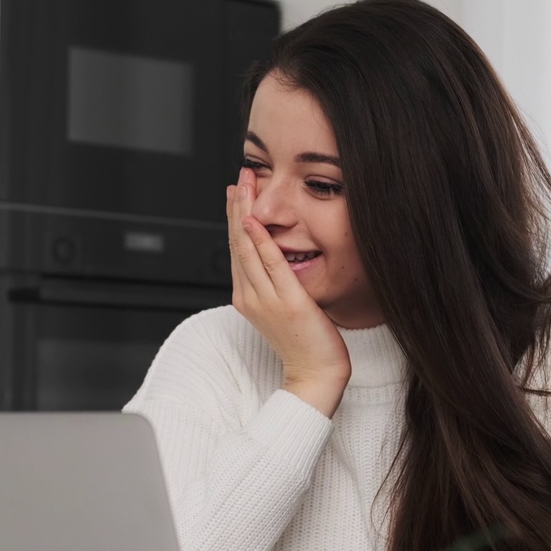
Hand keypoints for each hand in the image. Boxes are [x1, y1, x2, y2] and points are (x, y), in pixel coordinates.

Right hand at [228, 167, 351, 416]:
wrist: (315, 375)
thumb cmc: (306, 344)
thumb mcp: (285, 308)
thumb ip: (277, 283)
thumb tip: (280, 259)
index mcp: (247, 297)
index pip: (237, 249)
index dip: (235, 217)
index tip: (238, 191)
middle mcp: (249, 295)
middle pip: (237, 242)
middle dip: (236, 206)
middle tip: (239, 176)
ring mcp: (264, 299)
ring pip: (247, 248)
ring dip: (243, 213)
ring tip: (244, 186)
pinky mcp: (285, 302)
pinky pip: (269, 264)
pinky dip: (259, 241)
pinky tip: (252, 221)